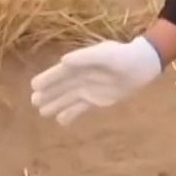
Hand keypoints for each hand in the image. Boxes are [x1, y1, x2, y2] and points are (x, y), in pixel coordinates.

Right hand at [30, 36, 163, 125]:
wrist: (141, 66)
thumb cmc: (122, 56)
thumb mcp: (105, 54)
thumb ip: (85, 58)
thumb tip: (63, 62)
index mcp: (80, 63)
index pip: (60, 72)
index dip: (47, 78)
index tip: (34, 85)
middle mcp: (80, 76)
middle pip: (60, 87)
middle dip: (47, 93)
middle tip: (33, 102)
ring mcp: (87, 89)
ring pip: (67, 98)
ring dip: (55, 104)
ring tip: (42, 112)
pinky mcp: (96, 100)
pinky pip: (79, 108)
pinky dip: (70, 114)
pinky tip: (60, 121)